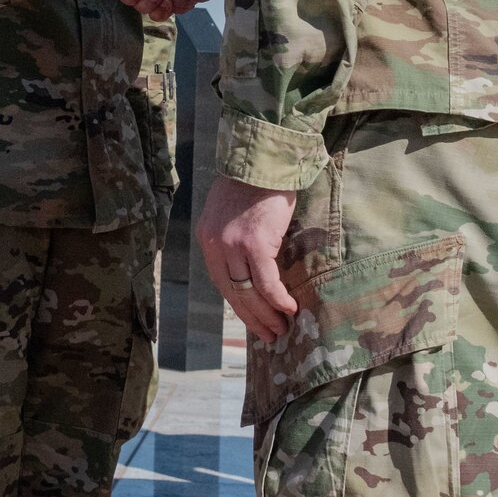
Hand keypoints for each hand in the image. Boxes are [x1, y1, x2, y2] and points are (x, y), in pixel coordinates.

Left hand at [195, 175, 299, 341]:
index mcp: (207, 240)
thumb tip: (251, 270)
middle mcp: (215, 245)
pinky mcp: (254, 244)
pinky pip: (266, 282)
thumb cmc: (255, 185)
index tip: (255, 321)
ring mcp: (233, 246)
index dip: (240, 306)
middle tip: (270, 335)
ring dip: (267, 315)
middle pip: (233, 294)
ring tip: (282, 329)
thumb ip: (234, 241)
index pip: (222, 283)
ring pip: (249, 292)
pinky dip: (278, 299)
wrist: (264, 161)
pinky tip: (289, 309)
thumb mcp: (232, 214)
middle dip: (252, 318)